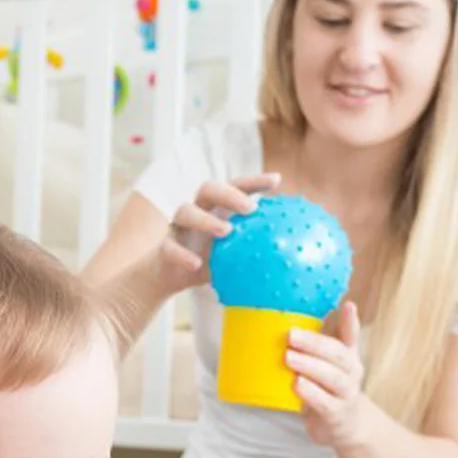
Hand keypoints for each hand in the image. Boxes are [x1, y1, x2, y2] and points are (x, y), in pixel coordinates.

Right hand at [150, 172, 281, 295]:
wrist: (170, 277)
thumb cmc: (208, 262)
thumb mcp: (235, 255)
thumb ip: (256, 250)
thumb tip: (293, 258)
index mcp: (217, 209)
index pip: (235, 188)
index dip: (254, 182)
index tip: (277, 180)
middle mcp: (197, 211)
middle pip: (208, 189)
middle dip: (229, 193)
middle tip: (251, 208)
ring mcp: (179, 228)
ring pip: (186, 211)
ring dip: (206, 220)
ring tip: (226, 231)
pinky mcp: (164, 247)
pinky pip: (171, 248)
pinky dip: (183, 255)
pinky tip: (197, 264)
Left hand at [288, 301, 371, 447]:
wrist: (347, 426)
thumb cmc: (329, 389)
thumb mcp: (326, 364)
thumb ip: (316, 343)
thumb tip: (293, 318)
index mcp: (347, 356)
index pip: (351, 335)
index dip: (350, 321)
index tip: (348, 305)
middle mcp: (351, 373)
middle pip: (339, 355)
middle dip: (315, 344)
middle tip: (291, 335)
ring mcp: (346, 394)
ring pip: (333, 377)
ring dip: (310, 366)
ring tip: (289, 357)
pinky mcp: (336, 415)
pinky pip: (325, 402)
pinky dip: (311, 392)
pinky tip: (296, 384)